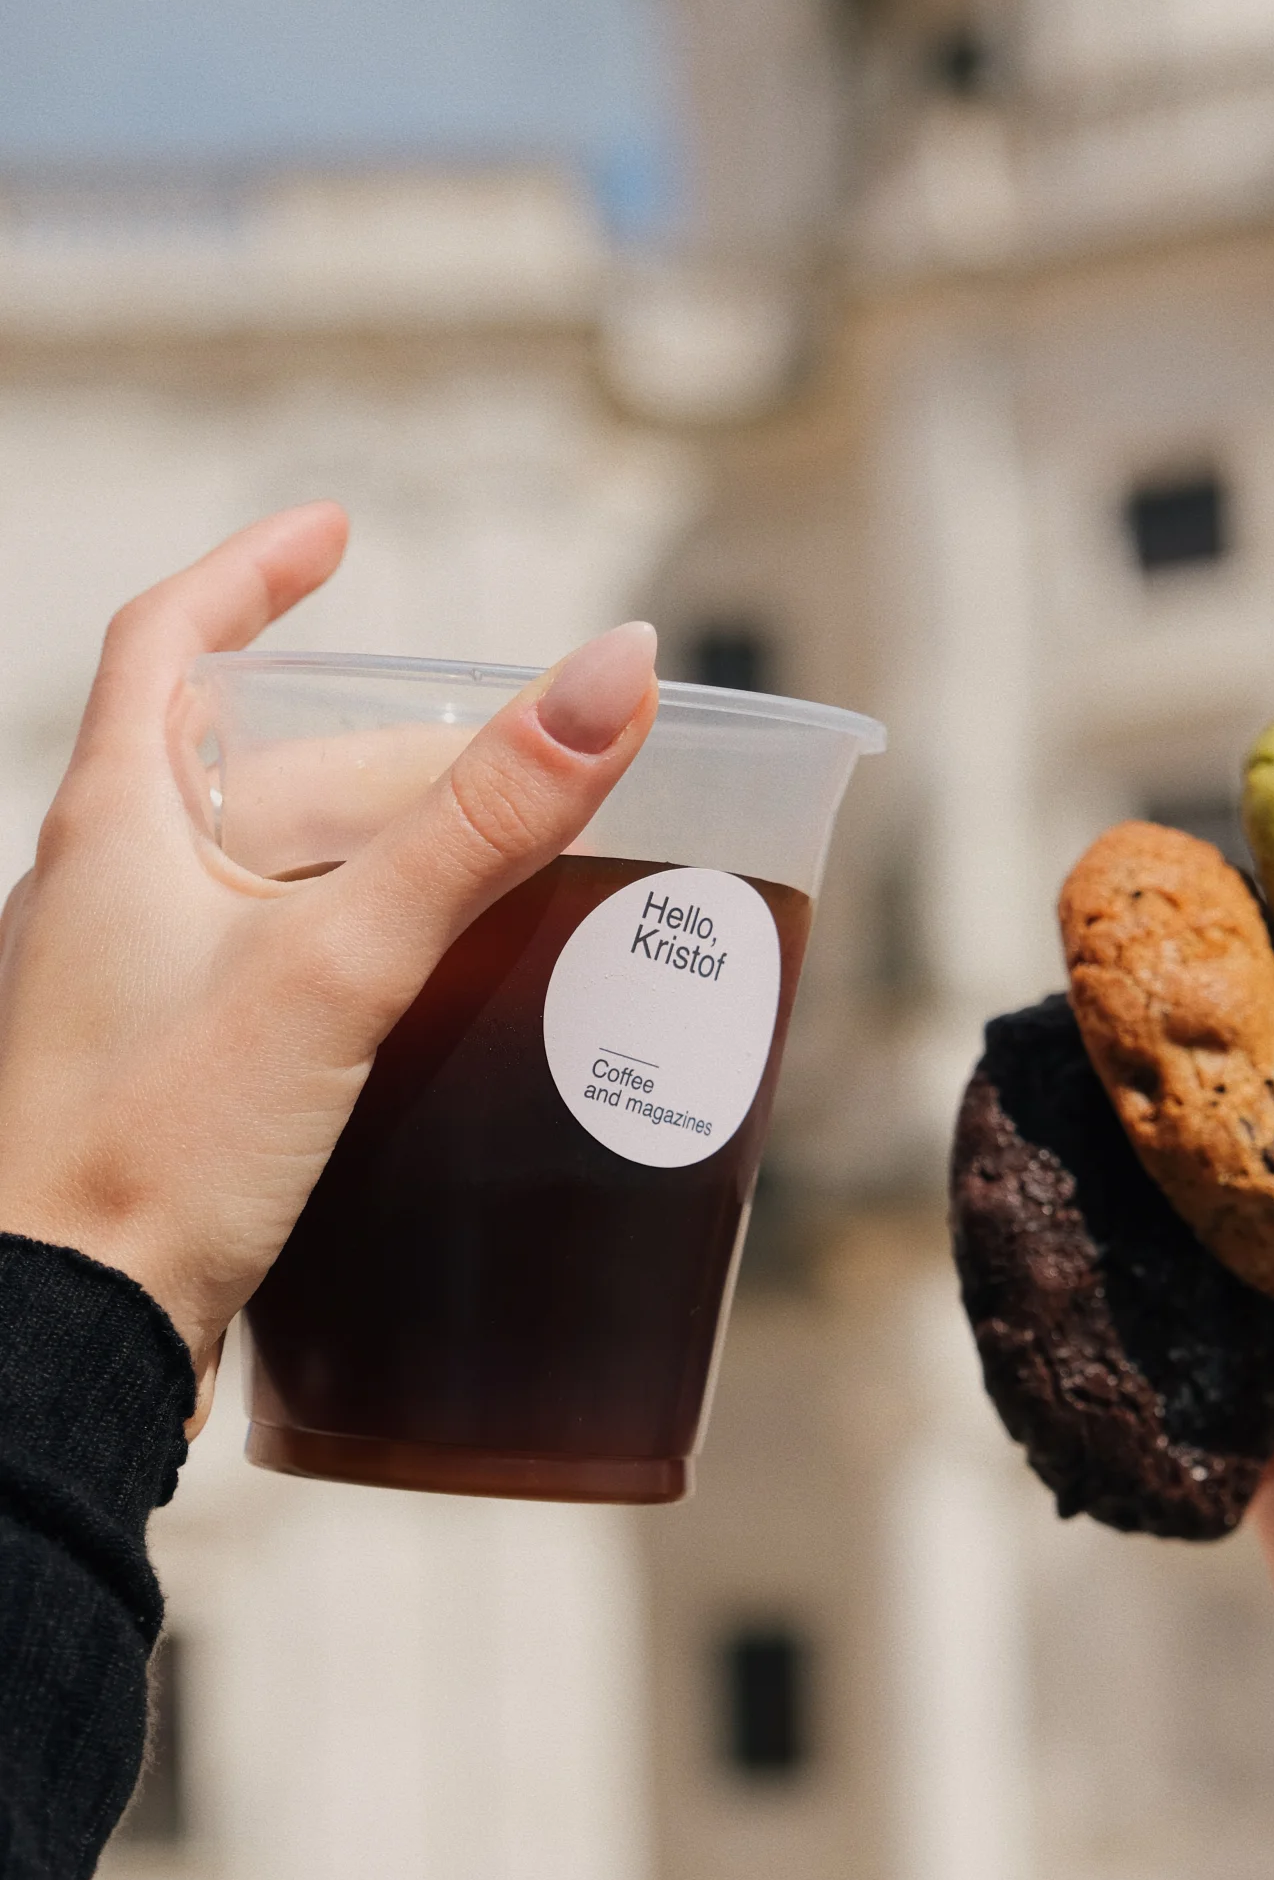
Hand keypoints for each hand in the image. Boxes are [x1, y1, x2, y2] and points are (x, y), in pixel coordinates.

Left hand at [0, 504, 658, 1418]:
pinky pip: (261, 985)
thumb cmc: (149, 1147)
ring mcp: (125, 998)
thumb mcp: (337, 964)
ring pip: (262, 889)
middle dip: (385, 762)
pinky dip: (350, 968)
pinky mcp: (158, 1090)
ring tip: (495, 883)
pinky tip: (421, 1015)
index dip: (252, 576)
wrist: (49, 1340)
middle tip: (515, 772)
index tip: (335, 538)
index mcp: (114, 827)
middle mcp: (104, 899)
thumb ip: (477, 823)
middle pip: (253, 781)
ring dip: (374, 870)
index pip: (168, 643)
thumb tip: (611, 674)